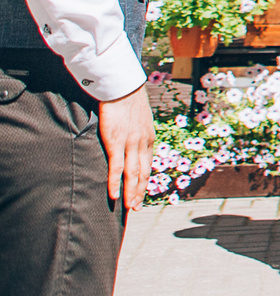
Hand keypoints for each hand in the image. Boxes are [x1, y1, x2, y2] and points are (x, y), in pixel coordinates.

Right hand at [98, 86, 153, 208]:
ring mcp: (130, 143)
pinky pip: (116, 166)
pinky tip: (113, 195)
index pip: (148, 165)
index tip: (141, 195)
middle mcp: (143, 143)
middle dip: (139, 192)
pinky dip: (115, 182)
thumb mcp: (139, 119)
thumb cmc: (128, 101)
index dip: (145, 182)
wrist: (123, 86)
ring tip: (128, 207)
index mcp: (149, 138)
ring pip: (132, 173)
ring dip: (130, 192)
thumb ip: (137, 132)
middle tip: (135, 208)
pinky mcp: (116, 141)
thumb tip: (133, 140)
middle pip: (143, 173)